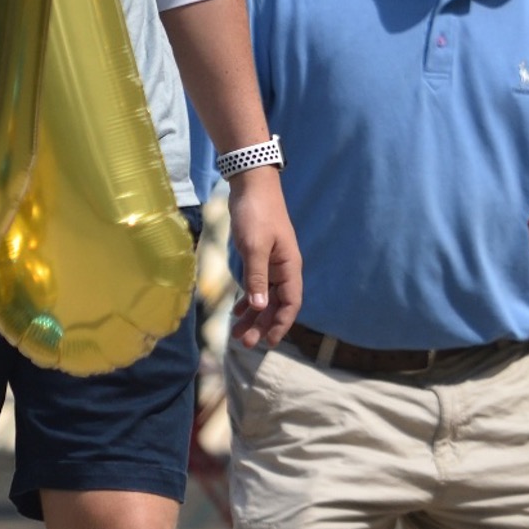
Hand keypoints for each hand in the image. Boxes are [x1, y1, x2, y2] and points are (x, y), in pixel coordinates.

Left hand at [220, 170, 301, 348]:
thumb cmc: (255, 214)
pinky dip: (249, 299)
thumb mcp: (254, 247)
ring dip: (254, 315)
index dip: (281, 324)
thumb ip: (257, 278)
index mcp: (289, 266)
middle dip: (263, 324)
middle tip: (244, 343)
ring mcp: (272, 263)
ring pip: (266, 297)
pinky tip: (237, 310)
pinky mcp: (259, 257)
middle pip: (277, 304)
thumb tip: (260, 308)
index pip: (291, 302)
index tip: (267, 341)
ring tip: (237, 332)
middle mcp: (283, 268)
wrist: (251, 186)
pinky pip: (258, 285)